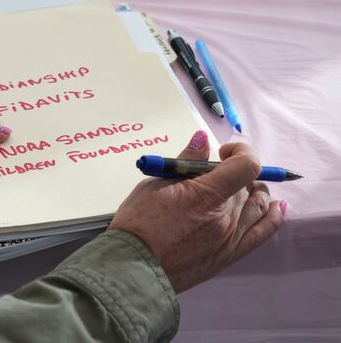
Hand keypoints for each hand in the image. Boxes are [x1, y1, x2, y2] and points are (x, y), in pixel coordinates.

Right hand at [109, 130, 284, 292]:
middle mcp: (226, 217)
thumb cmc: (138, 224)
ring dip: (254, 191)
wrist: (133, 269)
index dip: (240, 151)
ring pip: (257, 207)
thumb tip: (202, 139)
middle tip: (212, 173)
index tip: (222, 152)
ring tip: (243, 186)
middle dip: (234, 173)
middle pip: (248, 186)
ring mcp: (230, 239)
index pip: (246, 166)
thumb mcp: (154, 185)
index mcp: (207, 196)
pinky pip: (261, 234)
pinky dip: (272, 218)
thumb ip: (185, 161)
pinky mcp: (228, 255)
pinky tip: (276, 207)